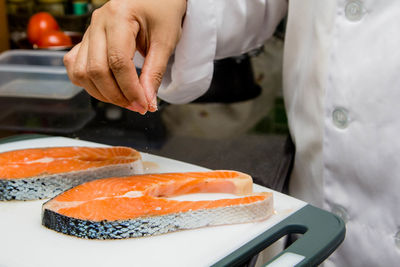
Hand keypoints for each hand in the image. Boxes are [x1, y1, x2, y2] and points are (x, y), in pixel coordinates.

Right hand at [64, 0, 186, 113]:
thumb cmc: (163, 10)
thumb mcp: (166, 41)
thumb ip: (154, 73)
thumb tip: (147, 102)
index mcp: (118, 16)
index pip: (117, 62)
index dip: (130, 89)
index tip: (145, 105)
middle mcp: (97, 22)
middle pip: (95, 70)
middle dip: (117, 95)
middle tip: (138, 106)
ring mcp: (89, 30)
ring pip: (81, 72)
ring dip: (102, 93)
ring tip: (125, 100)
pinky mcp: (87, 39)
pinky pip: (75, 66)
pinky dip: (88, 82)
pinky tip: (107, 88)